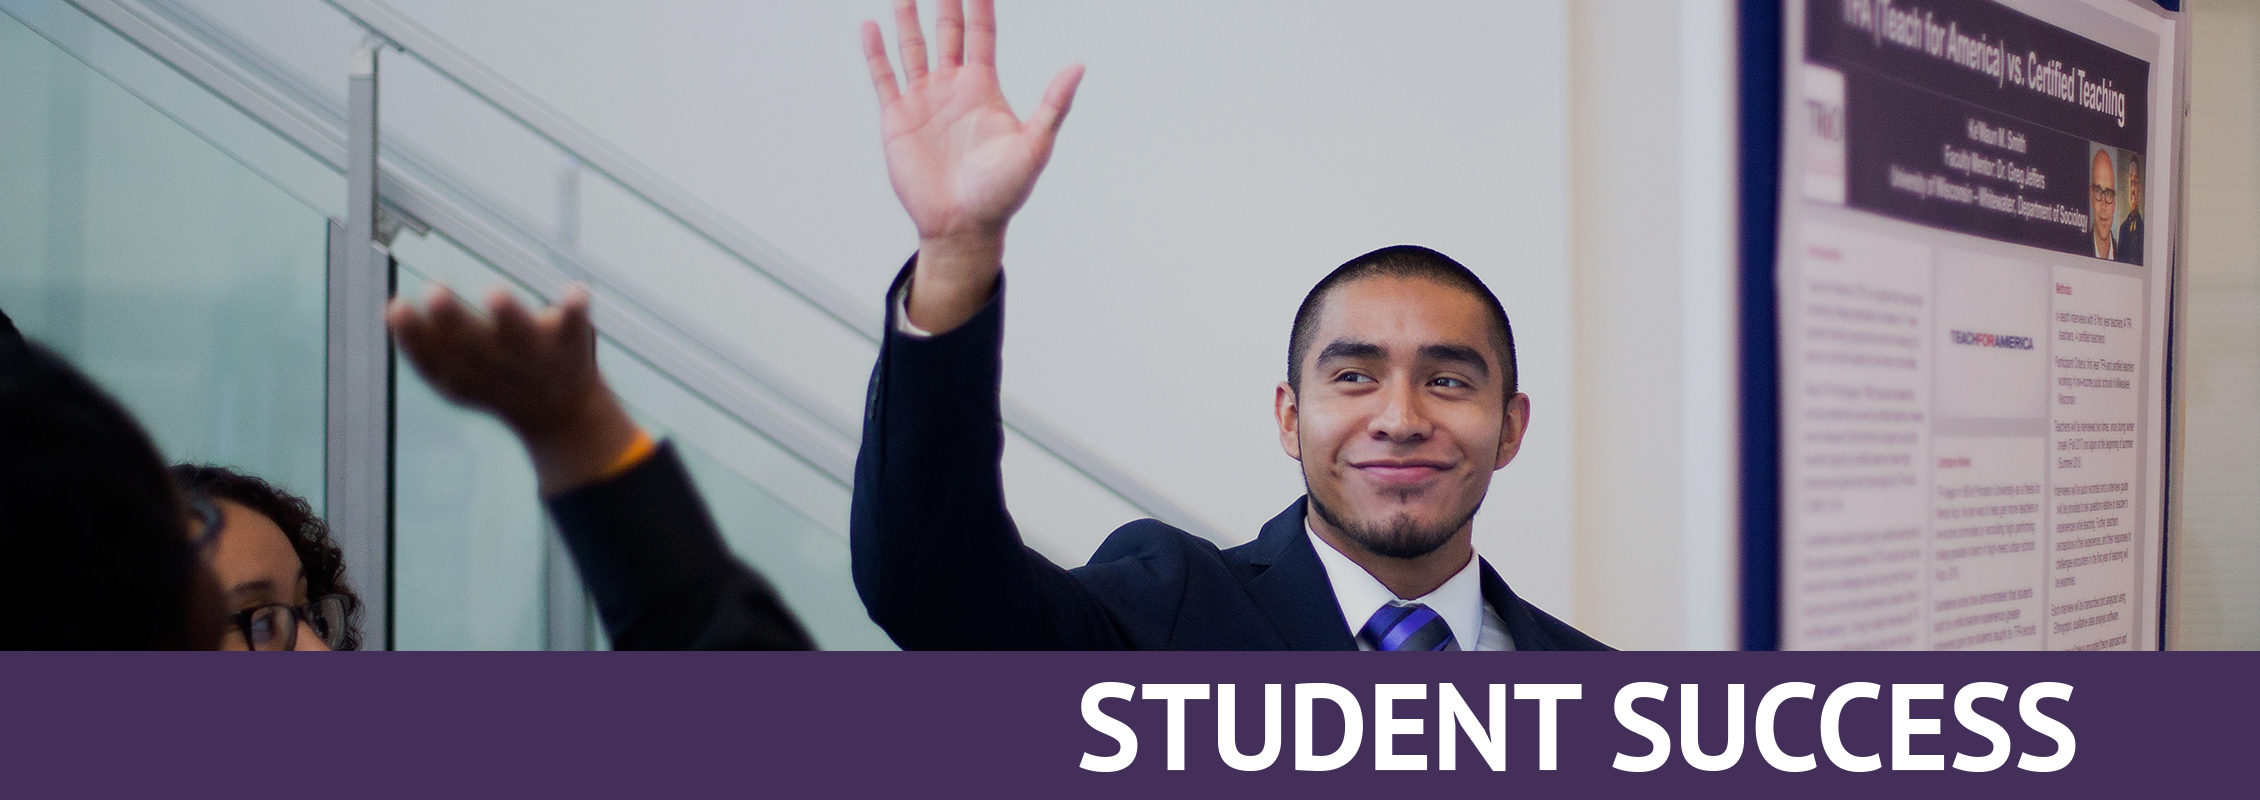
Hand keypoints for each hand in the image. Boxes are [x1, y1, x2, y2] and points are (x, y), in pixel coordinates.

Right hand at [387, 284, 641, 494]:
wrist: (563, 417)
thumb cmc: (499, 384)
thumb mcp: (457, 377)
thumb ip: (424, 350)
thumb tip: (389, 310)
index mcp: (467, 374)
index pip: (434, 357)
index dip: (413, 335)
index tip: (396, 307)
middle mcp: (501, 366)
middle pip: (473, 345)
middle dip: (452, 319)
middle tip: (435, 290)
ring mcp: (537, 356)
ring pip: (521, 337)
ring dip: (508, 315)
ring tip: (494, 292)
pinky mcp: (572, 344)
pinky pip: (576, 327)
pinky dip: (575, 310)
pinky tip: (576, 291)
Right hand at [862, 0, 1082, 332]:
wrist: (963, 226)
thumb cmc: (1002, 193)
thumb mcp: (1034, 146)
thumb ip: (1053, 105)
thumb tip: (1078, 67)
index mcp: (983, 89)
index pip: (981, 34)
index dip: (978, 5)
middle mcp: (952, 88)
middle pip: (947, 32)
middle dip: (944, 3)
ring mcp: (924, 101)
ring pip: (913, 48)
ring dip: (907, 19)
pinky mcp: (897, 119)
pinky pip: (884, 77)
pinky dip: (876, 52)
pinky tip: (870, 27)